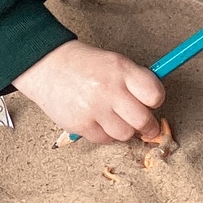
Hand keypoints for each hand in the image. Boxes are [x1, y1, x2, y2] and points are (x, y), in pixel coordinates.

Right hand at [14, 42, 164, 145]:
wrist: (47, 65)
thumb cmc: (83, 65)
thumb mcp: (113, 62)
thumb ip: (134, 81)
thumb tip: (153, 104)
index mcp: (121, 70)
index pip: (154, 94)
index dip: (155, 101)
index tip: (151, 103)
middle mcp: (109, 89)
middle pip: (143, 120)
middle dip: (147, 126)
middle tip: (145, 126)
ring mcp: (94, 109)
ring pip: (125, 134)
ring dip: (124, 130)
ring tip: (116, 120)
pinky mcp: (80, 124)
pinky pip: (104, 140)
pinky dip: (105, 134)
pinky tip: (98, 121)